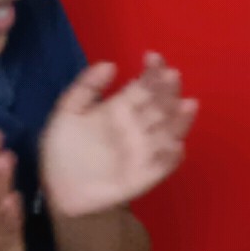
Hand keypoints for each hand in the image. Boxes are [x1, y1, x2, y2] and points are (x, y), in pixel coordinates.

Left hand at [40, 53, 193, 218]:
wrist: (62, 193)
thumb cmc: (64, 152)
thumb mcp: (66, 114)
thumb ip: (85, 88)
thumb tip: (110, 64)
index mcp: (121, 108)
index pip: (143, 85)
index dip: (151, 71)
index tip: (152, 56)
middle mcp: (138, 126)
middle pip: (160, 104)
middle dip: (168, 90)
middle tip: (172, 76)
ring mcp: (144, 150)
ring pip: (169, 132)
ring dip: (180, 120)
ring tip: (187, 106)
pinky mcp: (146, 175)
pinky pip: (163, 165)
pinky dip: (171, 158)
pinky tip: (176, 148)